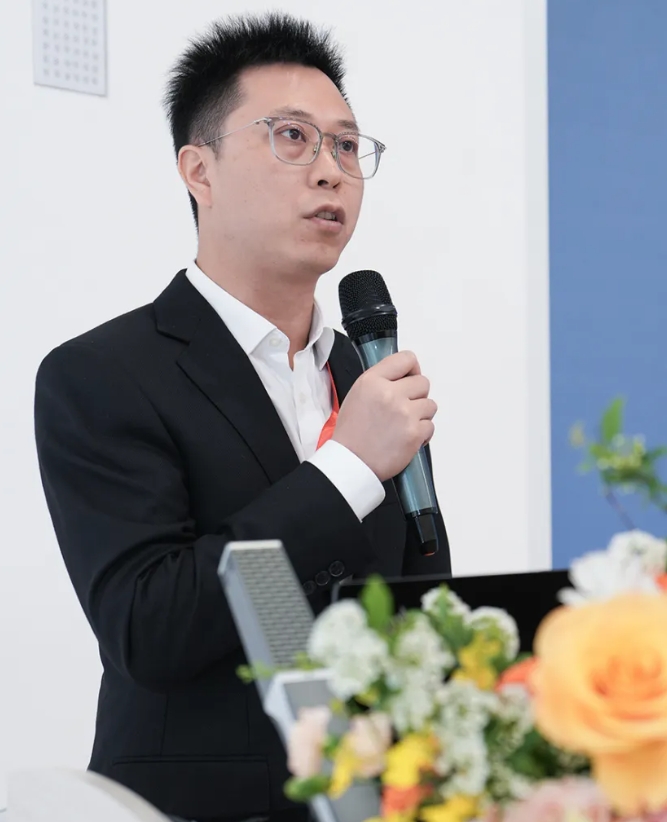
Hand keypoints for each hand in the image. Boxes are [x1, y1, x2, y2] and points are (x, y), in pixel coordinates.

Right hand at [332, 351, 436, 481]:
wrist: (350, 462)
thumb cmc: (352, 433)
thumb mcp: (358, 394)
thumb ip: (381, 381)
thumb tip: (405, 377)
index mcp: (372, 380)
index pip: (407, 359)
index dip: (411, 370)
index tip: (408, 379)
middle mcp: (390, 393)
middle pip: (423, 382)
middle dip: (416, 395)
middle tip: (403, 408)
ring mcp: (404, 413)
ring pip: (430, 405)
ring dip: (420, 415)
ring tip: (402, 425)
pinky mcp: (414, 433)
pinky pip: (430, 426)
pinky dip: (421, 433)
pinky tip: (406, 438)